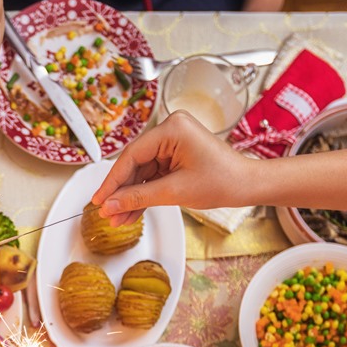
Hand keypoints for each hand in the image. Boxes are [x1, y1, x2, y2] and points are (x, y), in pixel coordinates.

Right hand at [89, 111, 254, 226]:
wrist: (247, 186)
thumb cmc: (223, 180)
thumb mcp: (175, 191)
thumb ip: (138, 197)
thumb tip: (110, 205)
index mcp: (173, 128)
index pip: (132, 156)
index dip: (112, 181)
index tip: (98, 199)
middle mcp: (171, 130)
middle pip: (134, 164)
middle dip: (121, 192)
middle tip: (107, 213)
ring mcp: (172, 142)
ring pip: (141, 173)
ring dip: (130, 197)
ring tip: (118, 219)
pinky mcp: (175, 155)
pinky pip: (152, 175)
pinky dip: (143, 194)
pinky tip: (131, 211)